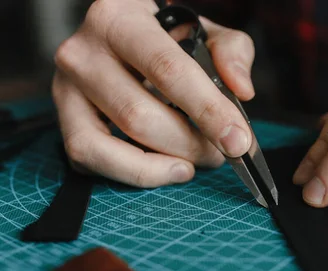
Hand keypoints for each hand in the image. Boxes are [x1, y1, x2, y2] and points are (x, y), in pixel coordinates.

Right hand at [52, 0, 254, 186]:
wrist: (122, 44)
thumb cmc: (166, 42)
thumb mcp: (203, 33)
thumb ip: (231, 52)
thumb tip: (241, 90)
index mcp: (121, 18)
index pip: (168, 70)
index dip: (207, 111)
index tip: (237, 141)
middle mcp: (84, 51)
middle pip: (140, 115)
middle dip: (190, 145)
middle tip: (219, 153)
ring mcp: (66, 88)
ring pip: (115, 142)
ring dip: (166, 165)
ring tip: (193, 163)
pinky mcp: (64, 122)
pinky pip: (93, 160)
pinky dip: (136, 174)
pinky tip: (165, 169)